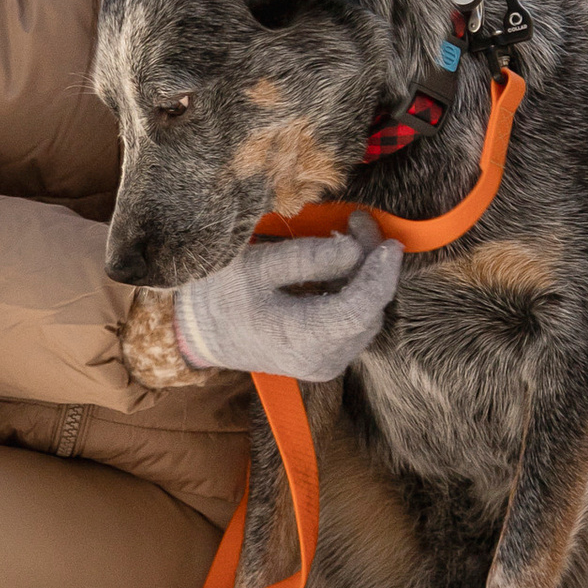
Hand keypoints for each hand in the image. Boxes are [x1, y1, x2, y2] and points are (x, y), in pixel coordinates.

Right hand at [175, 212, 402, 379]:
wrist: (197, 332)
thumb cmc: (219, 295)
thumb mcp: (257, 266)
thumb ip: (308, 258)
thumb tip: (354, 248)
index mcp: (302, 340)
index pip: (360, 309)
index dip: (381, 274)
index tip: (390, 242)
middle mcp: (321, 362)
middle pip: (368, 312)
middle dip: (371, 266)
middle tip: (358, 223)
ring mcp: (324, 365)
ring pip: (365, 318)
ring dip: (364, 278)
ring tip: (349, 237)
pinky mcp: (324, 359)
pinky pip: (352, 324)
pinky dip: (353, 292)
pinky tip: (338, 265)